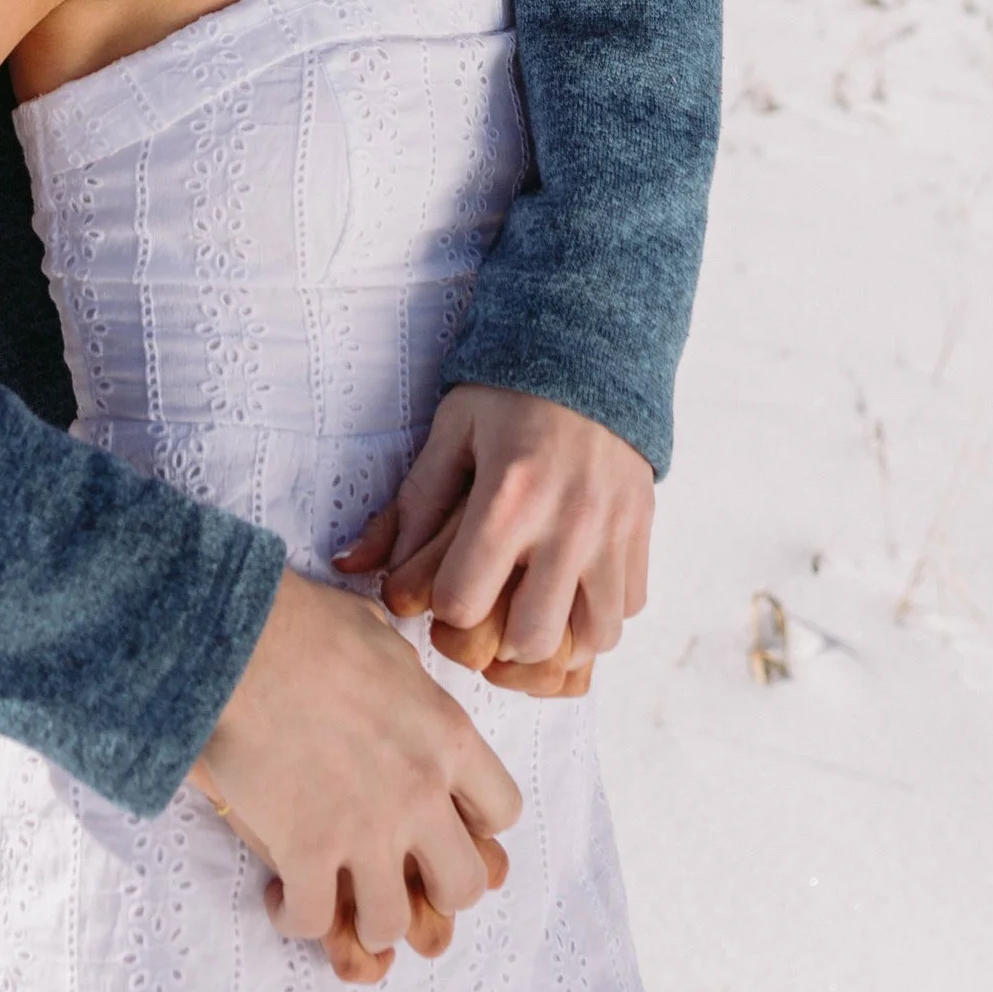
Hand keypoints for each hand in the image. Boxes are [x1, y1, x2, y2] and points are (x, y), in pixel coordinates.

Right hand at [195, 573, 522, 963]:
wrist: (241, 642)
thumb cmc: (308, 626)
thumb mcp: (385, 638)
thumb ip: (408, 680)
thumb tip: (399, 679)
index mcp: (448, 738)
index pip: (503, 810)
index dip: (476, 823)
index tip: (444, 818)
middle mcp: (420, 795)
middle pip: (463, 886)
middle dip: (434, 889)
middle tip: (400, 872)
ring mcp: (365, 831)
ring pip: (392, 924)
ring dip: (367, 917)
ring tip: (341, 896)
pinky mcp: (306, 853)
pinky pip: (313, 921)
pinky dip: (296, 918)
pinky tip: (282, 897)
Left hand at [335, 385, 652, 683]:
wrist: (591, 349)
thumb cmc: (509, 392)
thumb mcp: (451, 433)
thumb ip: (408, 506)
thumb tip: (350, 565)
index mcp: (509, 496)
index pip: (465, 604)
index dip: (445, 609)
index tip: (446, 588)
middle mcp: (568, 522)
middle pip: (532, 640)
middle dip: (500, 642)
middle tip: (489, 613)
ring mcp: (613, 530)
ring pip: (594, 637)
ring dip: (558, 638)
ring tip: (532, 612)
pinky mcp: (642, 530)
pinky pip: (629, 607)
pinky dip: (599, 613)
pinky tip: (571, 589)